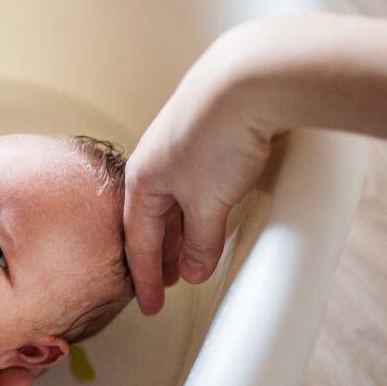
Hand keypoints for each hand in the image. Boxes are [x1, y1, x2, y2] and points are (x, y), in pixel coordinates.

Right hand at [124, 26, 279, 313]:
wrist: (247, 79)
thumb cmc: (216, 138)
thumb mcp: (208, 204)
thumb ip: (201, 242)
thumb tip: (195, 269)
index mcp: (142, 180)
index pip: (138, 241)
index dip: (146, 278)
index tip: (151, 305)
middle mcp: (154, 161)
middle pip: (153, 219)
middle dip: (161, 253)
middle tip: (170, 282)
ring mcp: (179, 144)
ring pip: (176, 198)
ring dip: (183, 230)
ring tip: (194, 253)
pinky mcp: (207, 130)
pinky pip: (195, 181)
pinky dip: (200, 205)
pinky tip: (213, 211)